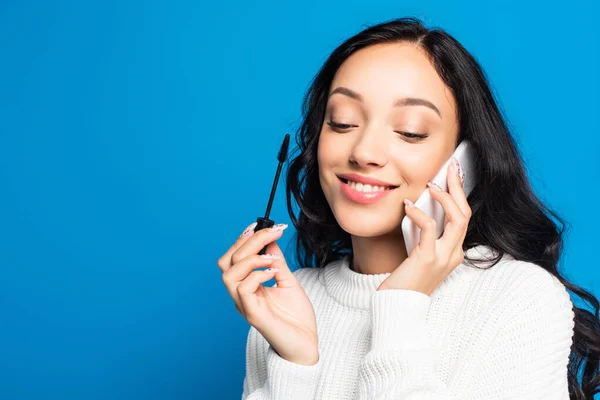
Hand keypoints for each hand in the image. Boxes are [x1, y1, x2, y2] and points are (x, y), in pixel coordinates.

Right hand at [217, 223, 318, 365]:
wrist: (306, 344)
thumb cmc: (296, 317)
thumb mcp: (287, 280)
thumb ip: (275, 261)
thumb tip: (269, 239)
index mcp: (246, 286)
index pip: (233, 258)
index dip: (243, 239)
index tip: (261, 224)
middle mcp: (240, 295)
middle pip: (227, 261)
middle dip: (248, 241)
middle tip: (271, 231)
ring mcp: (245, 305)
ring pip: (229, 274)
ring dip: (251, 258)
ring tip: (272, 257)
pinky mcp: (254, 315)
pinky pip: (244, 290)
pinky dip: (257, 275)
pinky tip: (273, 272)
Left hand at [378, 157, 471, 295]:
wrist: (398, 307)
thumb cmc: (404, 280)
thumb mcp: (419, 253)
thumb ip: (424, 234)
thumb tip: (419, 205)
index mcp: (454, 252)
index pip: (464, 217)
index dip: (460, 194)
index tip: (454, 173)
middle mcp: (453, 254)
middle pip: (466, 214)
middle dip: (459, 188)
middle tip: (451, 167)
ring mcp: (443, 257)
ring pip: (458, 220)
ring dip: (446, 198)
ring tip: (432, 184)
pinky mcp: (427, 260)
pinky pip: (429, 230)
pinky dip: (420, 214)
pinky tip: (408, 206)